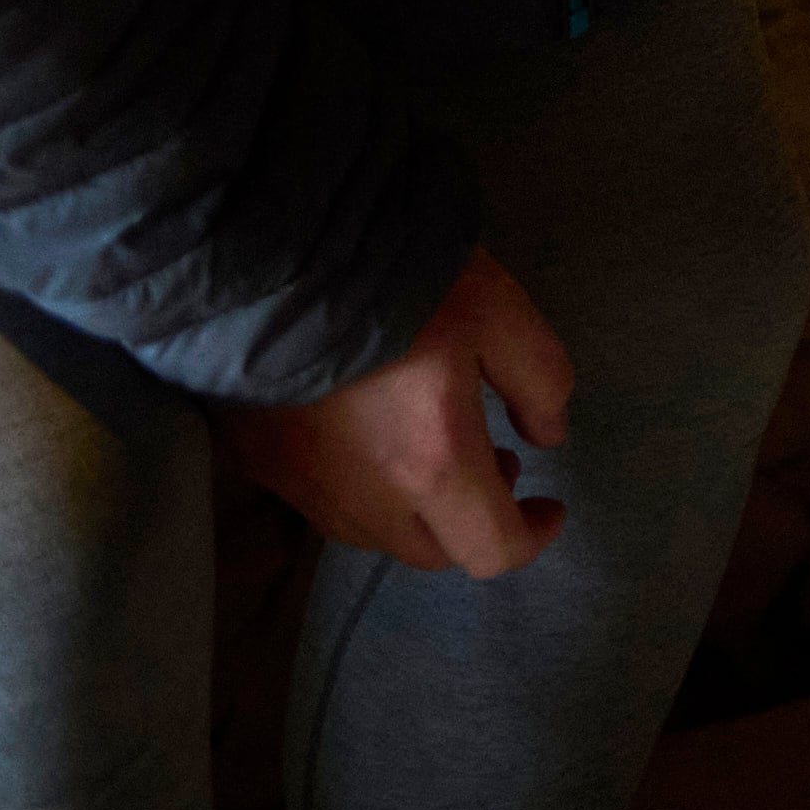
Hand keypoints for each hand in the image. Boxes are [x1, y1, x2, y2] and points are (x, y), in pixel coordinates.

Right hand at [223, 248, 574, 578]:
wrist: (269, 256)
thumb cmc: (398, 280)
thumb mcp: (500, 313)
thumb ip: (540, 380)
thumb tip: (548, 435)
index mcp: (432, 464)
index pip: (490, 550)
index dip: (532, 537)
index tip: (550, 506)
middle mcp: (364, 498)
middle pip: (431, 552)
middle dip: (474, 522)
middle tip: (496, 463)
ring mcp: (301, 487)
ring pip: (375, 535)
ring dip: (419, 510)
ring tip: (438, 445)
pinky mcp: (258, 464)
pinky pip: (324, 505)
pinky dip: (366, 490)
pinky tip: (374, 437)